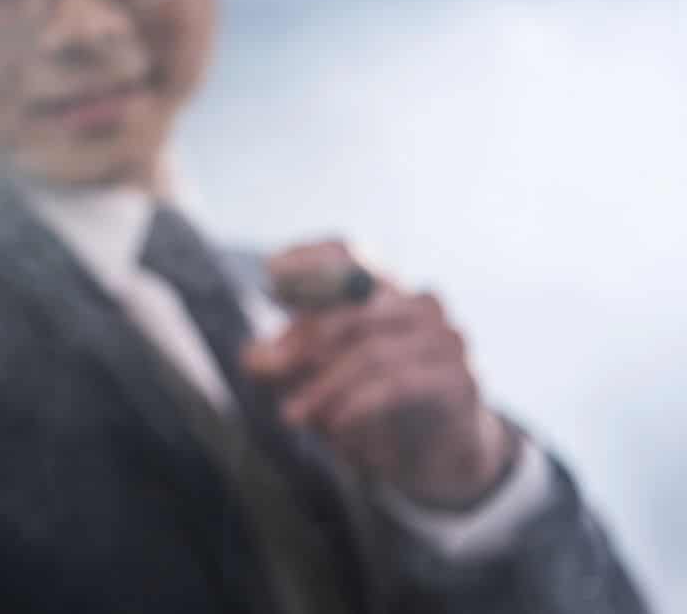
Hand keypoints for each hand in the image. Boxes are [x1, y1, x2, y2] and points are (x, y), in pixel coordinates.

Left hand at [241, 240, 518, 508]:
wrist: (439, 456)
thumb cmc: (375, 407)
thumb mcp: (319, 381)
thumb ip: (287, 367)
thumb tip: (253, 359)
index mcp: (384, 292)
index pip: (346, 254)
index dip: (309, 259)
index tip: (271, 273)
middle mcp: (418, 304)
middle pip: (350, 307)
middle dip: (300, 340)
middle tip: (264, 370)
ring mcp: (444, 339)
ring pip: (371, 351)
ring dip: (324, 385)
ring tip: (292, 415)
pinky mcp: (458, 380)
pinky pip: (398, 384)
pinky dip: (359, 405)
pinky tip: (335, 425)